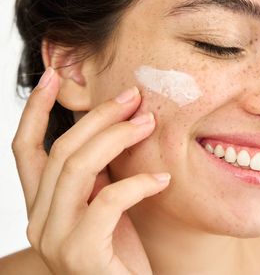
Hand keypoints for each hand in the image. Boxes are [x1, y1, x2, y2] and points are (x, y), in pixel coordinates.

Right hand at [11, 67, 170, 274]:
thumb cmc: (121, 254)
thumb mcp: (106, 207)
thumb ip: (97, 175)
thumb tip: (113, 128)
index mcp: (41, 206)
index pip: (25, 150)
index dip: (35, 111)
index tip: (53, 77)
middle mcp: (38, 221)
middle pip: (60, 151)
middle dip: (98, 117)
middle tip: (133, 98)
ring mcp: (55, 238)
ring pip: (78, 167)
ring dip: (117, 138)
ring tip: (149, 124)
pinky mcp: (81, 252)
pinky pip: (107, 200)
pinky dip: (138, 182)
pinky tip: (162, 178)